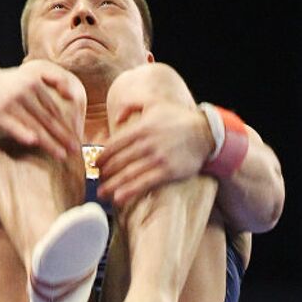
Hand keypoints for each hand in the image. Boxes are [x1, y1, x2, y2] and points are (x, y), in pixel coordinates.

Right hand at [0, 61, 81, 159]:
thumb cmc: (10, 84)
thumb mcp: (31, 72)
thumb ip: (52, 79)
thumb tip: (71, 95)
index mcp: (34, 82)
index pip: (54, 109)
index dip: (67, 125)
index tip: (77, 138)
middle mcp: (24, 92)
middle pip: (48, 119)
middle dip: (63, 136)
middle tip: (76, 150)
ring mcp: (10, 103)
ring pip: (34, 126)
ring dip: (49, 142)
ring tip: (61, 155)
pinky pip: (13, 126)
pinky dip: (23, 133)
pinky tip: (33, 142)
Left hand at [97, 102, 213, 205]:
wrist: (206, 132)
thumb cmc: (178, 118)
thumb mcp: (154, 103)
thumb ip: (132, 105)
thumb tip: (116, 117)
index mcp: (140, 128)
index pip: (113, 145)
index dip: (101, 157)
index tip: (95, 165)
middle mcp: (146, 143)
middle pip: (117, 161)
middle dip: (104, 173)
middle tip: (97, 180)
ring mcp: (157, 158)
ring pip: (127, 174)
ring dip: (111, 185)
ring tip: (102, 193)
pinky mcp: (168, 172)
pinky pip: (144, 184)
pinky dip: (129, 191)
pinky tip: (118, 198)